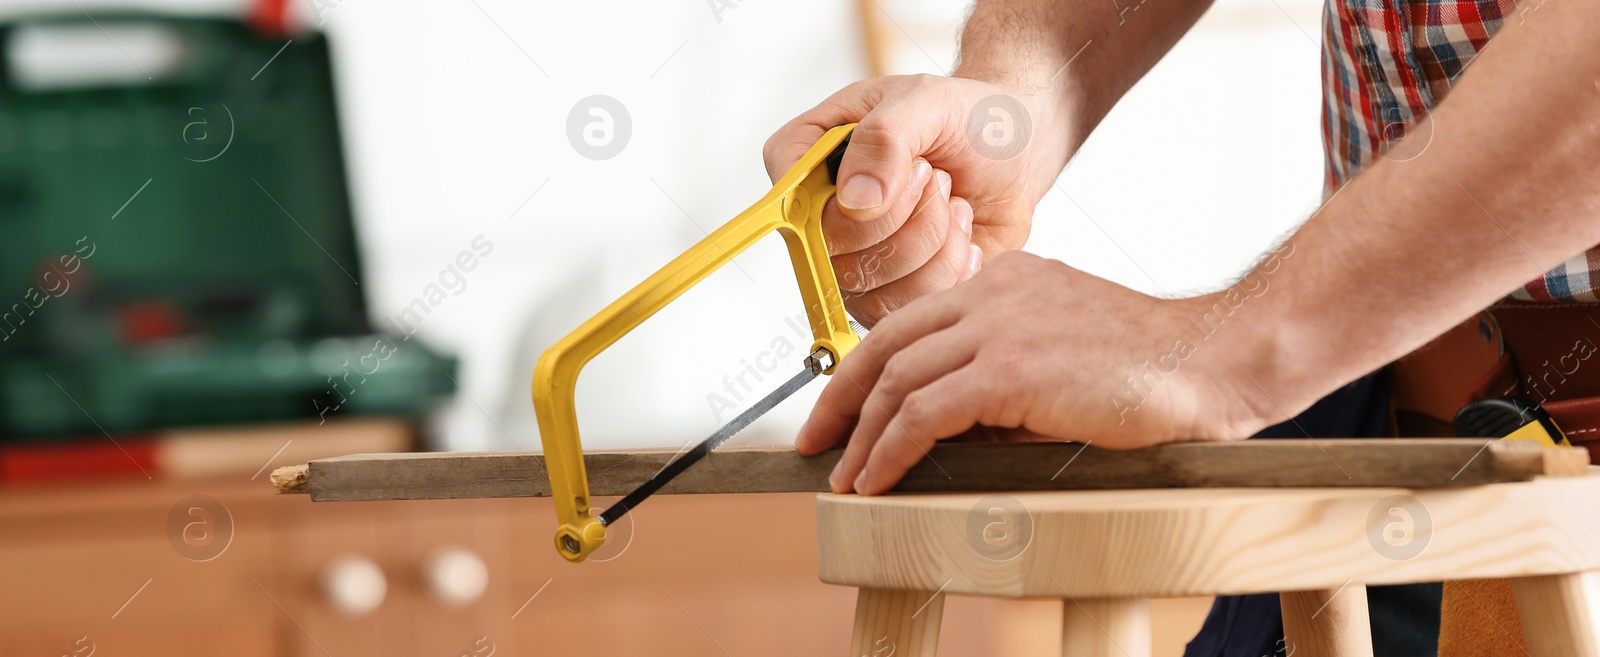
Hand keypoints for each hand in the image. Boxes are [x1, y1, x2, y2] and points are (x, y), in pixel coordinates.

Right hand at [764, 75, 1062, 324]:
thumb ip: (884, 139)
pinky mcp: (892, 294)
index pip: (791, 201)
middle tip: (937, 176)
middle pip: (834, 251)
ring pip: (873, 286)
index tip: (914, 165)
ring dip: (933, 241)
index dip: (849, 200)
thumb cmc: (965, 119)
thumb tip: (854, 202)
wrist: (1015, 154)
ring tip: (952, 202)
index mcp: (810, 158)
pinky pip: (908, 308)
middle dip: (907, 215)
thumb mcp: (928, 102)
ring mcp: (855, 262)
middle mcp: (822, 216)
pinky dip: (951, 269)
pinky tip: (963, 235)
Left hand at [795, 250, 1283, 494]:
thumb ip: (1002, 375)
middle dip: (840, 399)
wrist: (1212, 359)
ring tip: (845, 477)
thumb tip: (949, 430)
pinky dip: (890, 450)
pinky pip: (924, 412)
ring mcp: (999, 325)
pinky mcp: (1010, 368)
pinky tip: (878, 478)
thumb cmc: (1150, 369)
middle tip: (817, 442)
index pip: (912, 324)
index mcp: (1004, 281)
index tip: (844, 408)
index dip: (866, 368)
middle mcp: (992, 292)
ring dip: (863, 436)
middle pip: (886, 344)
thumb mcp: (1061, 355)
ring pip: (897, 380)